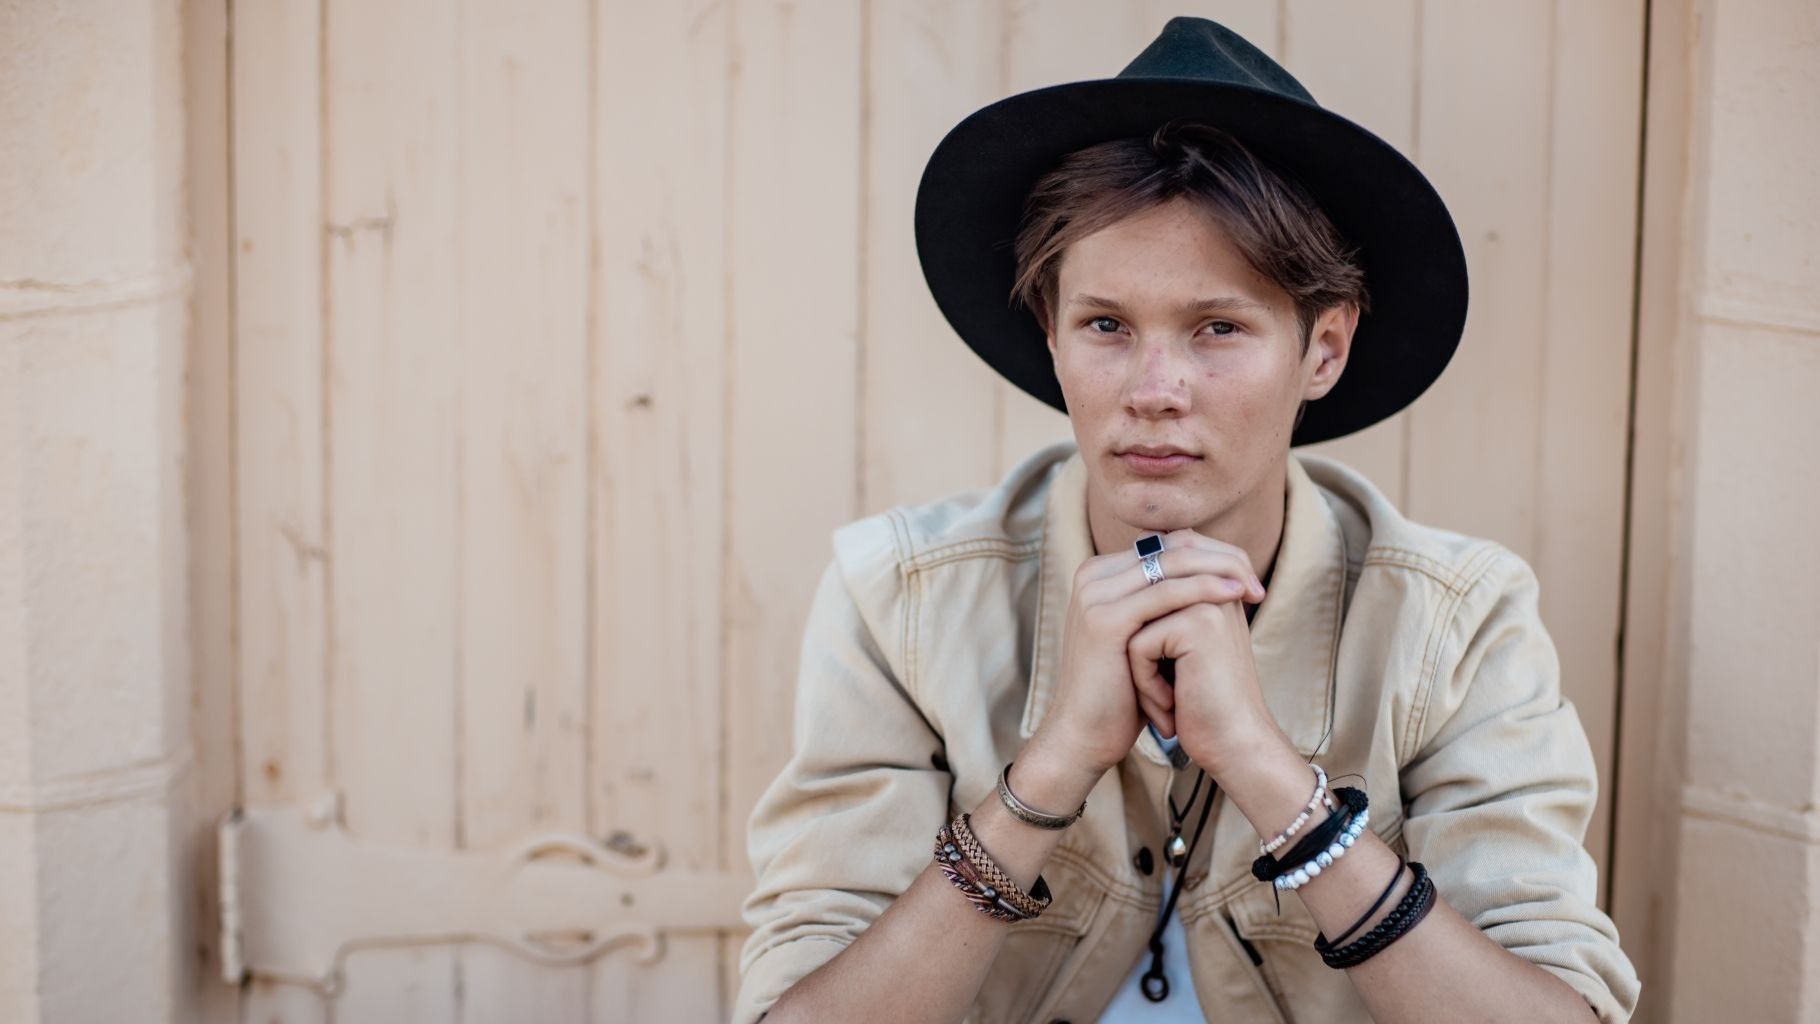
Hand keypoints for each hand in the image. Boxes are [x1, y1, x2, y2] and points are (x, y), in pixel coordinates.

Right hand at [1035, 528, 1265, 779]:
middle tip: (1256, 582)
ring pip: (1170, 563)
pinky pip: (1164, 593)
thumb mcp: (1144, 638)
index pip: (1167, 544)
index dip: (1213, 554)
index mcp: (1101, 574)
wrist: (1086, 733)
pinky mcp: (1104, 619)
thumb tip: (1212, 575)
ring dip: (1218, 570)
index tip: (1249, 576)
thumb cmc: (1122, 692)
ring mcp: (1095, 595)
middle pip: (1170, 546)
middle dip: (1221, 559)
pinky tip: (1232, 595)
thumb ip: (1163, 604)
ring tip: (1251, 588)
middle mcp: (1093, 576)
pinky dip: (1203, 589)